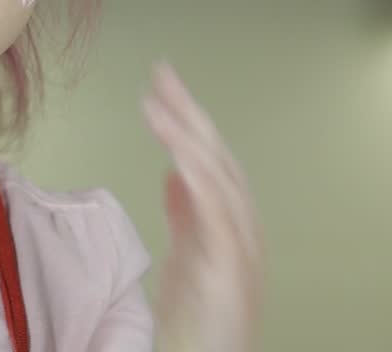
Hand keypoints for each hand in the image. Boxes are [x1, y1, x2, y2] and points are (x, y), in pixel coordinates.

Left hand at [143, 61, 263, 351]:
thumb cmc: (198, 321)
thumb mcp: (186, 256)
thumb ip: (184, 213)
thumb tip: (174, 172)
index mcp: (227, 223)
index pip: (208, 157)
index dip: (187, 119)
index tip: (160, 86)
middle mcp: (240, 230)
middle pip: (217, 157)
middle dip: (189, 112)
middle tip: (160, 73)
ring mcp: (239, 248)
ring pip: (219, 177)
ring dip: (186, 136)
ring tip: (155, 104)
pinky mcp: (229, 269)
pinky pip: (217, 215)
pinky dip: (199, 179)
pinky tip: (176, 154)